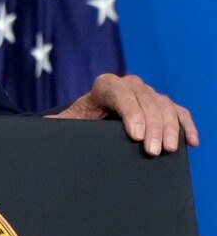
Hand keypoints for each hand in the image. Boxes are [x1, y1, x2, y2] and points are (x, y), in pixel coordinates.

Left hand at [50, 73, 198, 155]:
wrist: (93, 118)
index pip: (119, 92)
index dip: (130, 112)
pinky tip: (191, 141)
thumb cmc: (80, 121)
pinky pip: (178, 111)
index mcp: (104, 85)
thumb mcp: (68, 122)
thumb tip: (44, 123)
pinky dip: (185, 124)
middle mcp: (128, 85)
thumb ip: (57, 123)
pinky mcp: (161, 105)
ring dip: (169, 127)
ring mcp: (147, 94)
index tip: (134, 135)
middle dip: (151, 125)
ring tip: (169, 150)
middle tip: (153, 151)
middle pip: (145, 100)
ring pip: (163, 105)